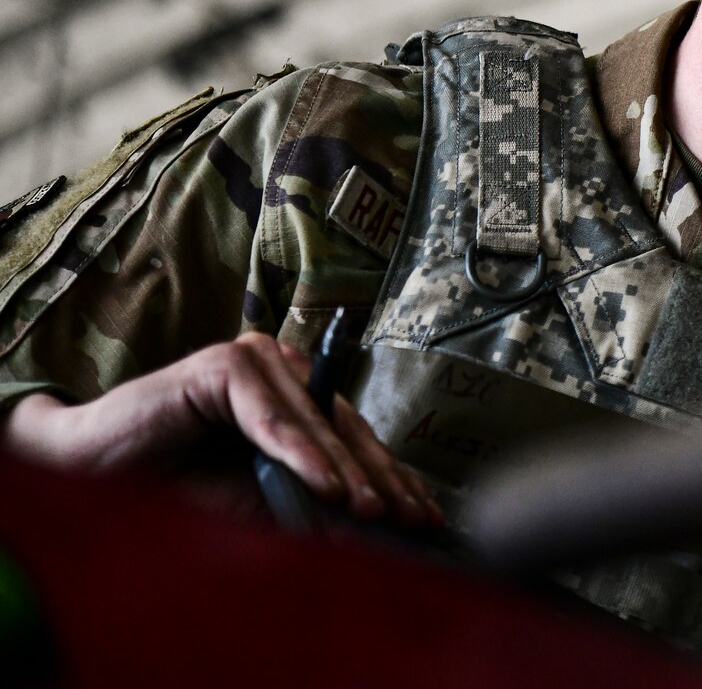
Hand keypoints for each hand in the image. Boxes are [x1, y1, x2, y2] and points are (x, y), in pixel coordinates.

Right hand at [1, 332, 440, 527]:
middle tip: (409, 518)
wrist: (90, 470)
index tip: (423, 514)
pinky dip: (300, 454)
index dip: (389, 476)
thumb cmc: (173, 485)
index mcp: (294, 393)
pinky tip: (327, 486)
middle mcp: (281, 369)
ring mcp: (254, 360)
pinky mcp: (223, 367)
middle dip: (379, 477)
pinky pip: (272, 418)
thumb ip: (304, 506)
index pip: (353, 437)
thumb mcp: (252, 500)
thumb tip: (368, 529)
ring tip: (373, 510)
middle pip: (344, 426)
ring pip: (314, 422)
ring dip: (346, 470)